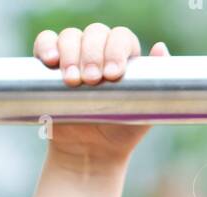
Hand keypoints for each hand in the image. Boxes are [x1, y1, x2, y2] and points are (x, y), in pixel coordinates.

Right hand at [33, 22, 168, 165]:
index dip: (116, 49)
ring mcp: (74, 56)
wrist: (92, 153)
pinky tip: (50, 60)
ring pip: (70, 37)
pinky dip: (46, 46)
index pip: (120, 38)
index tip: (112, 74)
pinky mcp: (51, 66)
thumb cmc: (121, 132)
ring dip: (70, 54)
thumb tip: (160, 47)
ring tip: (73, 81)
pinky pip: (45, 43)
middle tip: (91, 81)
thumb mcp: (144, 111)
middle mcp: (99, 51)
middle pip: (95, 33)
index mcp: (123, 56)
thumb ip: (156, 84)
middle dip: (92, 54)